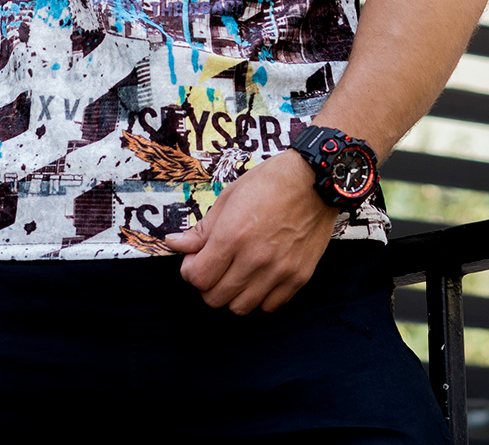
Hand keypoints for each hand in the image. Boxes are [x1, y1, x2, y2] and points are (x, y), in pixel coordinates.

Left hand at [164, 149, 338, 313]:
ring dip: (232, 294)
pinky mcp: (298, 278)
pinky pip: (269, 307)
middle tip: (213, 266)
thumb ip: (202, 229)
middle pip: (215, 297)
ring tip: (235, 273)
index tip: (195, 259)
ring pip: (241, 308)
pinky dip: (258, 298)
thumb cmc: (268, 183)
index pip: (197, 277)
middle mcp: (254, 258)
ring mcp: (279, 271)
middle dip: (207, 284)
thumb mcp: (229, 197)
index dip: (190, 270)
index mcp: (232, 235)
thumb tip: (175, 244)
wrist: (313, 181)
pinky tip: (258, 278)